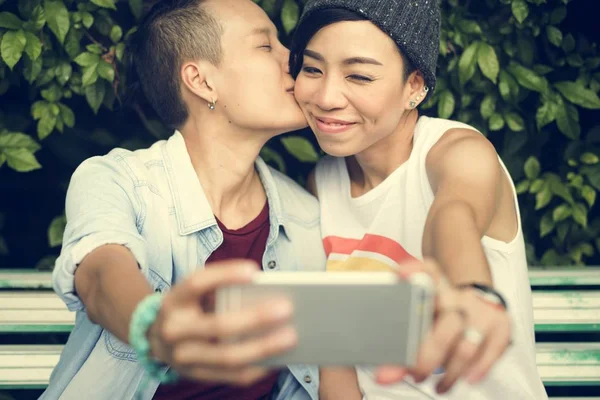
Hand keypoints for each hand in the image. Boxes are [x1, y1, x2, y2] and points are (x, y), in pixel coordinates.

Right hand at [147, 260, 296, 385]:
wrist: (157, 339)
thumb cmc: (191, 307)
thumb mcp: (196, 293)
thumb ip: (222, 288)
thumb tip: (268, 291)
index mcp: (175, 300)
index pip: (197, 283)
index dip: (225, 275)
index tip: (254, 271)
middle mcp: (174, 329)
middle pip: (218, 325)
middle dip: (255, 318)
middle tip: (287, 308)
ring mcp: (183, 357)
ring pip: (227, 356)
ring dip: (263, 347)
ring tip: (291, 336)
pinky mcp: (196, 376)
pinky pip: (232, 376)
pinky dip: (258, 367)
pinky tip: (279, 358)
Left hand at [374, 259, 510, 393]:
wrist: (477, 306)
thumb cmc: (440, 315)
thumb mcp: (421, 318)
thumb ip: (401, 343)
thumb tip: (384, 376)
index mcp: (436, 288)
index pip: (428, 271)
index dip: (416, 270)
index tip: (401, 274)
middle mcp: (459, 297)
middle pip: (446, 321)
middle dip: (430, 353)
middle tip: (415, 372)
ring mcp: (482, 311)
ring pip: (467, 345)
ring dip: (450, 371)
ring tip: (435, 385)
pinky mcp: (501, 327)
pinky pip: (493, 351)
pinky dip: (479, 369)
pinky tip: (466, 379)